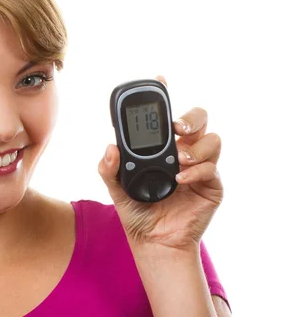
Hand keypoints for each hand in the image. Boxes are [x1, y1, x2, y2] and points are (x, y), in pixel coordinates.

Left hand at [98, 76, 222, 251]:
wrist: (152, 241)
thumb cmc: (136, 211)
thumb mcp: (115, 189)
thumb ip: (108, 169)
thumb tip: (109, 147)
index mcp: (160, 146)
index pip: (166, 115)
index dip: (164, 95)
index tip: (159, 79)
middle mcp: (183, 150)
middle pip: (198, 118)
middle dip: (190, 117)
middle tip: (177, 128)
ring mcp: (199, 166)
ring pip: (212, 139)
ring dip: (194, 148)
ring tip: (178, 162)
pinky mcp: (211, 185)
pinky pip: (212, 169)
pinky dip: (196, 172)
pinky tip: (180, 180)